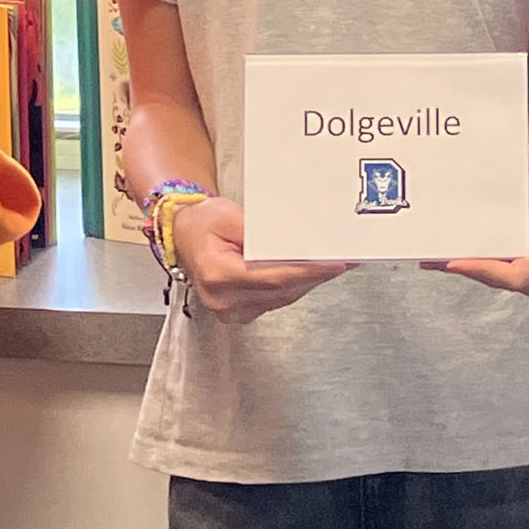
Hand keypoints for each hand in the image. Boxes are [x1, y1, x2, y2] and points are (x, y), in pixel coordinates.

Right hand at [180, 197, 352, 323]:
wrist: (184, 234)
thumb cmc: (203, 222)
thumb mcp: (231, 216)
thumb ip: (262, 233)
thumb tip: (296, 244)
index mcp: (217, 275)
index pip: (273, 278)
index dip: (307, 271)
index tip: (333, 264)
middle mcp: (222, 299)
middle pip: (281, 290)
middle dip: (315, 275)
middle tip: (344, 261)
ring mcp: (230, 310)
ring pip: (282, 297)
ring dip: (309, 281)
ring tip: (334, 265)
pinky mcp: (239, 312)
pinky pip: (275, 300)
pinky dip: (295, 286)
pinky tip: (312, 273)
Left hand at [433, 168, 528, 299]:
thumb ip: (519, 217)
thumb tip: (485, 231)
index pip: (516, 274)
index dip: (483, 270)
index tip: (453, 263)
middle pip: (505, 280)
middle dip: (469, 269)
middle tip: (433, 260)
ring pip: (503, 280)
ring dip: (473, 269)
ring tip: (436, 260)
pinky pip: (506, 276)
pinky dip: (483, 267)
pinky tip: (457, 259)